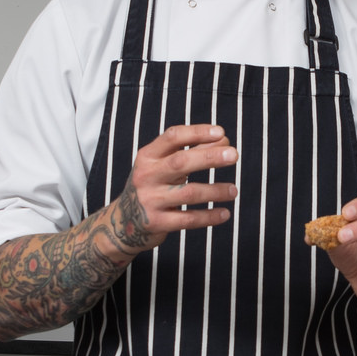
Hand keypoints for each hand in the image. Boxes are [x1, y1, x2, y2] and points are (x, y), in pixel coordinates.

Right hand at [102, 124, 240, 261]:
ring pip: (188, 192)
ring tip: (233, 190)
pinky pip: (188, 219)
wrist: (123, 221)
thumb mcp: (163, 165)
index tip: (221, 133)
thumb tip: (224, 140)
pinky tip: (225, 213)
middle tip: (234, 154)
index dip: (197, 132)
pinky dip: (209, 216)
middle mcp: (146, 176)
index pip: (172, 137)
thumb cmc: (152, 186)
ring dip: (215, 190)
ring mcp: (149, 200)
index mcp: (147, 156)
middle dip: (209, 157)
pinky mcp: (156, 223)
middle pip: (180, 162)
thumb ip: (191, 151)